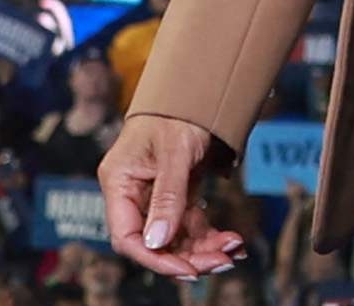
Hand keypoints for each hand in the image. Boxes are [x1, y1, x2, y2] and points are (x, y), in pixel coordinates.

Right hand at [102, 113, 249, 278]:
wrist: (199, 84)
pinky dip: (209, 234)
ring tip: (233, 251)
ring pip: (176, 235)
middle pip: (155, 240)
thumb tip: (158, 241)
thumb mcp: (175, 152)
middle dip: (187, 255)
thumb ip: (168, 196)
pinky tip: (232, 241)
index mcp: (119, 182)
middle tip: (222, 262)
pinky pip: (190, 222)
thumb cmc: (179, 110)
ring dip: (203, 248)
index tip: (185, 269)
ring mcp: (155, 194)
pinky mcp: (177, 192)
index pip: (127, 235)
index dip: (153, 257)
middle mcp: (134, 192)